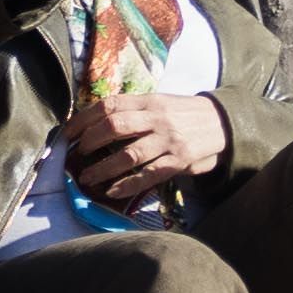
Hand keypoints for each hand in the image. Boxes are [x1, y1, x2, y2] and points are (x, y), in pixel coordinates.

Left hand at [63, 93, 228, 209]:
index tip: (69, 132)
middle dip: (90, 142)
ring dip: (103, 168)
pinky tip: (113, 191)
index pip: (109, 105)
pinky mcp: (180, 160)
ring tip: (88, 178)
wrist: (223, 123)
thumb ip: (135, 111)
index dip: (84, 119)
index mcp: (149, 101)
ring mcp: (169, 140)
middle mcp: (157, 118)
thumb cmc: (185, 114)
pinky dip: (128, 185)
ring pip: (129, 154)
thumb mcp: (161, 103)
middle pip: (114, 126)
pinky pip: (149, 175)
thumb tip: (96, 126)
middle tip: (78, 154)